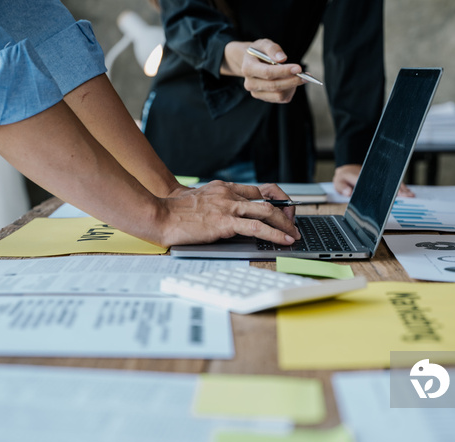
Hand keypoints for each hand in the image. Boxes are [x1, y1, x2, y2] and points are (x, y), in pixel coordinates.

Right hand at [157, 180, 300, 246]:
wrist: (160, 215)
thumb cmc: (175, 212)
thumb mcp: (200, 200)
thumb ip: (217, 204)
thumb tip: (230, 218)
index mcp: (224, 187)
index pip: (258, 190)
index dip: (275, 199)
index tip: (283, 209)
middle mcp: (229, 194)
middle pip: (267, 199)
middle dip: (285, 214)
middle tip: (292, 225)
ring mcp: (228, 207)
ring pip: (267, 211)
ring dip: (284, 225)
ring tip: (294, 235)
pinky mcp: (225, 222)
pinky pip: (257, 227)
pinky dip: (274, 234)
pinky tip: (283, 240)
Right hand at [222, 39, 303, 103]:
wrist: (251, 62)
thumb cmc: (259, 52)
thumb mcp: (264, 44)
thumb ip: (273, 49)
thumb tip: (282, 59)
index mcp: (247, 68)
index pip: (267, 73)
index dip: (284, 71)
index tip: (298, 68)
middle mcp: (250, 83)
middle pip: (274, 86)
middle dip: (292, 81)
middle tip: (306, 75)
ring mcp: (256, 93)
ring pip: (279, 95)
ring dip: (292, 86)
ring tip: (299, 77)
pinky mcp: (264, 98)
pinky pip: (281, 99)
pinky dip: (291, 91)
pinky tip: (292, 82)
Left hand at [333, 164, 414, 197]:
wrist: (348, 168)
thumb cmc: (344, 177)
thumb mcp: (338, 182)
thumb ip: (342, 188)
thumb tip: (348, 193)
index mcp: (362, 177)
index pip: (374, 184)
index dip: (384, 189)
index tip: (392, 194)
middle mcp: (373, 176)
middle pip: (387, 182)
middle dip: (397, 189)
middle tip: (407, 195)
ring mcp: (378, 177)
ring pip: (391, 182)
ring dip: (401, 188)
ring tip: (410, 195)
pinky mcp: (382, 178)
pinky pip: (391, 182)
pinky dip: (399, 187)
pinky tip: (407, 193)